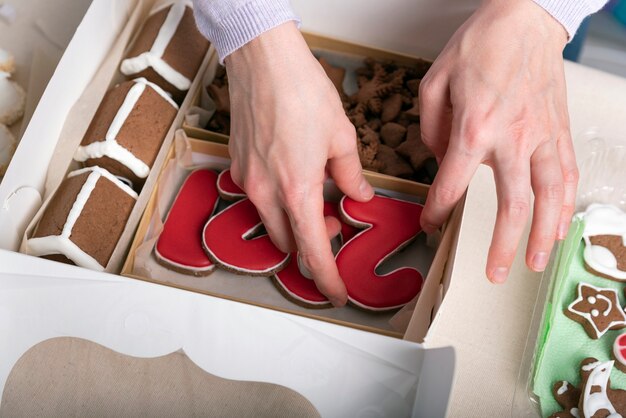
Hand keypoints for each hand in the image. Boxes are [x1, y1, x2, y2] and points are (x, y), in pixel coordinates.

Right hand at [225, 22, 373, 305]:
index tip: (336, 294)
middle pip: (287, 243)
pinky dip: (277, 201)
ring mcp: (247, 179)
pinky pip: (258, 197)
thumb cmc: (301, 91)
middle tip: (335, 228)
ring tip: (315, 200)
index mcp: (298, 189)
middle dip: (311, 247)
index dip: (326, 278)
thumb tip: (357, 195)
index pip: (313, 250)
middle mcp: (266, 191)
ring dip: (293, 225)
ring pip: (270, 223)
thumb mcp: (342, 136)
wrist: (263, 60)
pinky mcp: (237, 165)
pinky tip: (293, 177)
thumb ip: (350, 175)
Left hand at [419, 0, 578, 282]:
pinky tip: (560, 225)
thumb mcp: (435, 83)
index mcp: (475, 128)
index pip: (453, 184)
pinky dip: (565, 205)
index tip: (431, 225)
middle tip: (494, 273)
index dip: (438, 210)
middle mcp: (512, 138)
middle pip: (511, 205)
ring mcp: (542, 136)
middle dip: (501, 246)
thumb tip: (440, 160)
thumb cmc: (481, 45)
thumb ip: (432, 130)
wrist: (525, 18)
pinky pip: (568, 175)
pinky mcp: (559, 130)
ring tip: (535, 263)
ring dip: (542, 236)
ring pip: (548, 197)